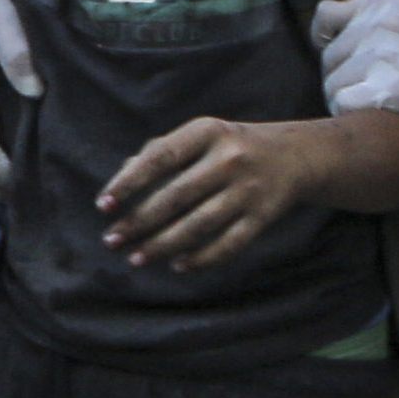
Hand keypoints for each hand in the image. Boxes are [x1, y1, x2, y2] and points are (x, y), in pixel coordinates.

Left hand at [98, 117, 310, 270]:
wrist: (294, 155)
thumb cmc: (228, 147)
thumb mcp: (198, 137)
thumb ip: (158, 153)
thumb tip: (120, 185)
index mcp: (206, 132)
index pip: (160, 158)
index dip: (129, 182)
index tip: (103, 205)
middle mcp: (228, 158)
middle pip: (176, 196)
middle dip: (139, 222)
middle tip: (112, 240)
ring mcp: (248, 189)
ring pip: (199, 224)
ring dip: (163, 246)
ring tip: (136, 258)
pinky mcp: (264, 216)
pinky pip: (229, 244)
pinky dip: (202, 258)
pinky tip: (177, 266)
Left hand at [313, 0, 398, 140]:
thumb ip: (378, 20)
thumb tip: (326, 36)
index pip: (324, 17)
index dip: (329, 42)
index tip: (349, 60)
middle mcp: (376, 21)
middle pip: (328, 59)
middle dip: (346, 78)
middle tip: (381, 90)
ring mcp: (380, 54)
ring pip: (332, 85)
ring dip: (350, 101)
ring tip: (386, 104)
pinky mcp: (386, 89)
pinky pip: (343, 105)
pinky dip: (356, 116)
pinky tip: (382, 116)